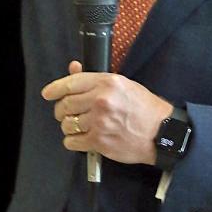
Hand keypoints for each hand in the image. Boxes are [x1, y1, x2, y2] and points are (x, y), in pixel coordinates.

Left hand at [41, 61, 171, 166]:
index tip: (48, 94)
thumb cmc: (146, 109)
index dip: (55, 89)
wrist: (163, 133)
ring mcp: (99, 123)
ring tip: (80, 127)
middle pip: (65, 105)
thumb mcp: (124, 85)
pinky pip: (72, 142)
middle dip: (63, 110)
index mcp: (107, 83)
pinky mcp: (99, 142)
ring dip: (69, 127)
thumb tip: (73, 68)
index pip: (70, 84)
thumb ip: (96, 78)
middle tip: (68, 113)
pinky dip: (73, 141)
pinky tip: (83, 139)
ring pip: (66, 124)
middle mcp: (101, 101)